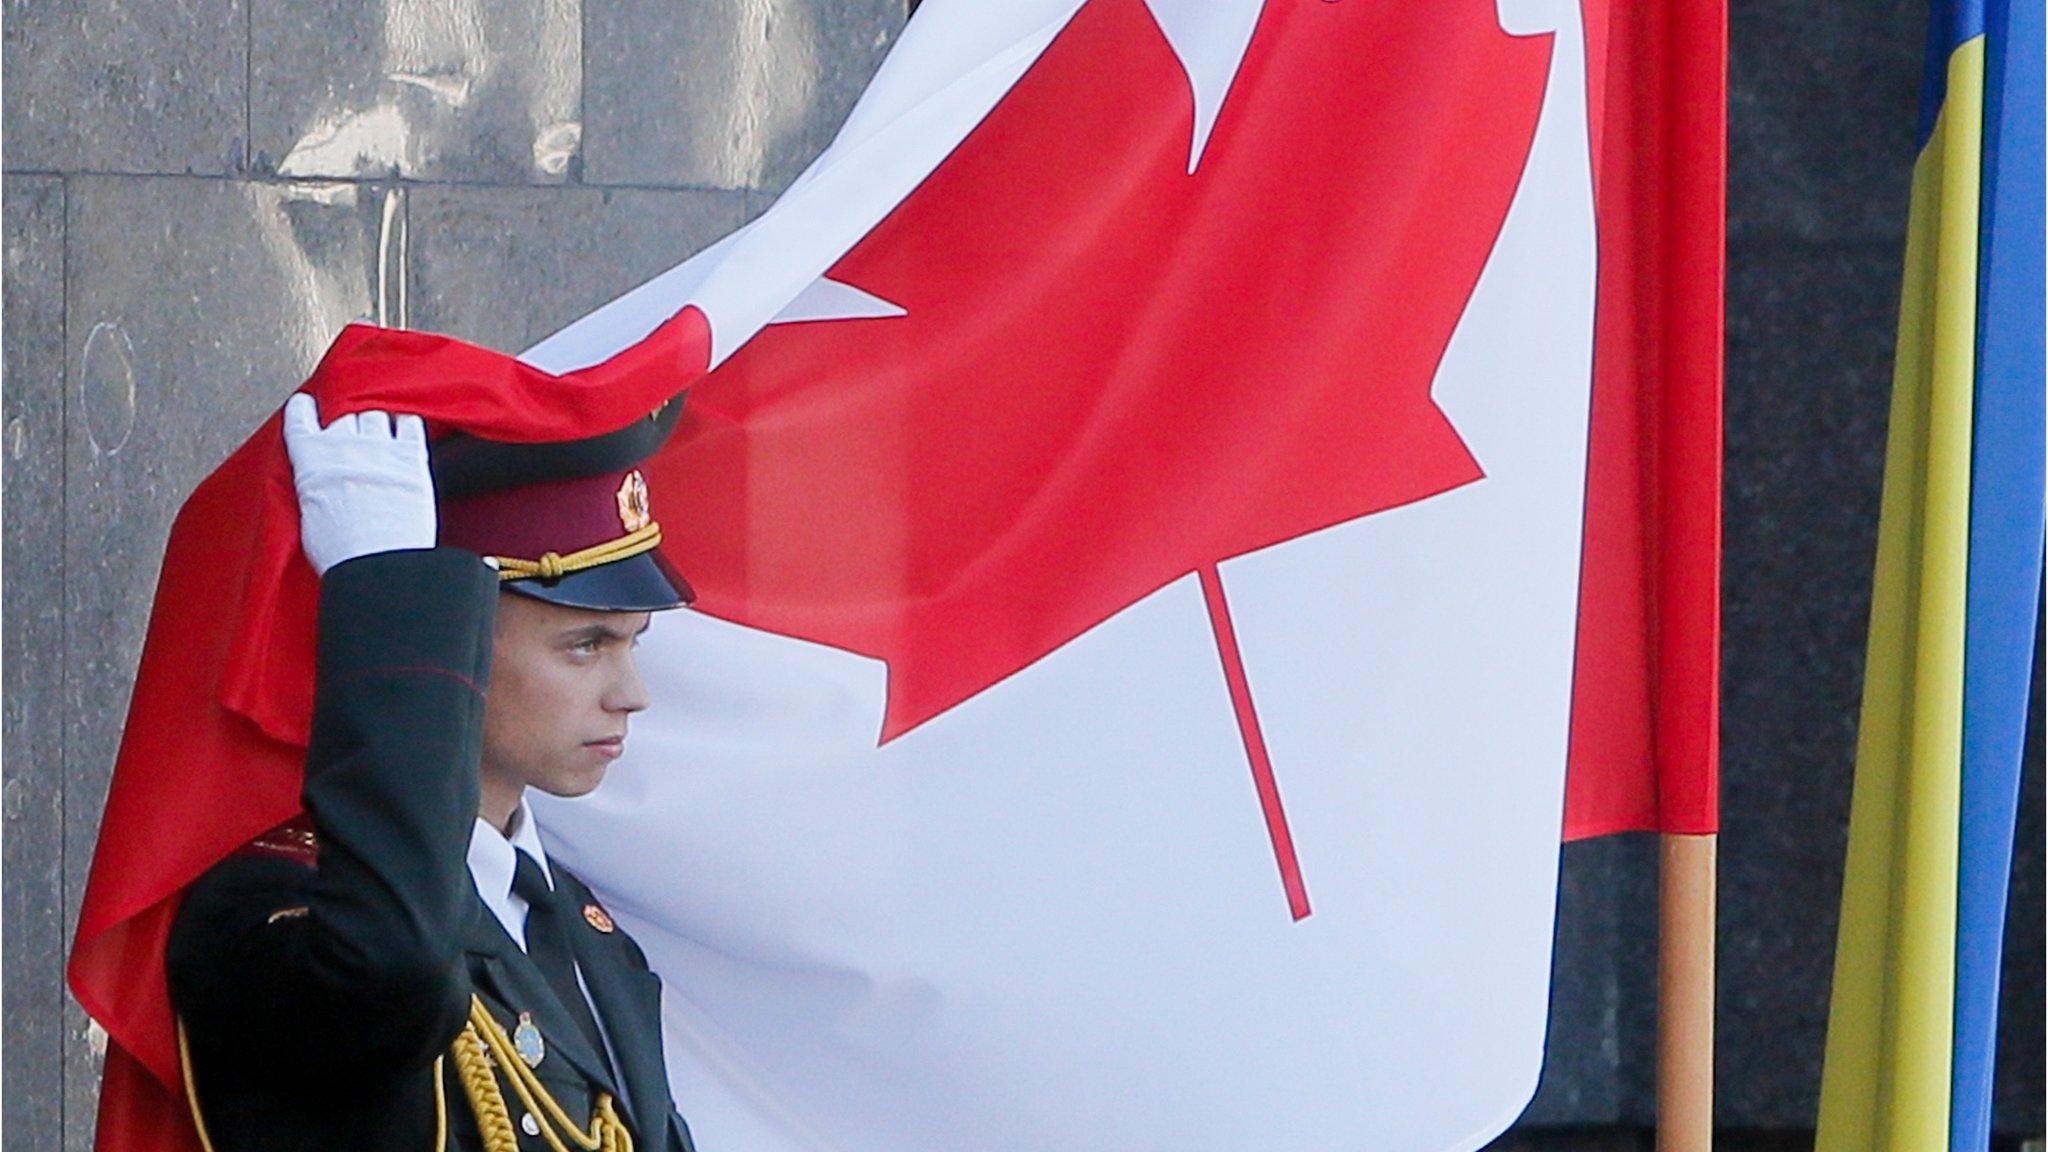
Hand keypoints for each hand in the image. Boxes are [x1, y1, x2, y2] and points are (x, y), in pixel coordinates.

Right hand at [282, 393, 436, 575]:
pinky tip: (405, 434)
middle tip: (355, 446)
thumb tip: (325, 482)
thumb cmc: (342, 551)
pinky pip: (410, 423)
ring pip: (375, 416)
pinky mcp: (412, 456)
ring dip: (377, 426)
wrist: (380, 562)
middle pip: (345, 419)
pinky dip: (406, 425)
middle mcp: (343, 446)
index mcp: (310, 459)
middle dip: (349, 429)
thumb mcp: (309, 513)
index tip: (306, 405)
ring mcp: (379, 448)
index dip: (304, 409)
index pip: (300, 419)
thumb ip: (315, 485)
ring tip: (381, 442)